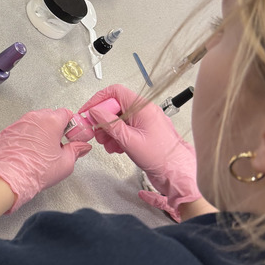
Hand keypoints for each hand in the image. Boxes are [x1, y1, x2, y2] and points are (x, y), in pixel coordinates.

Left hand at [0, 109, 89, 211]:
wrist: (12, 177)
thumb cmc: (38, 170)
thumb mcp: (66, 162)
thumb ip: (77, 150)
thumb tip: (83, 146)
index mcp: (51, 121)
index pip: (66, 113)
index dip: (71, 124)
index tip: (72, 135)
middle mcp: (34, 118)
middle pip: (50, 115)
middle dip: (56, 127)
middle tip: (58, 143)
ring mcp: (19, 123)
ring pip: (35, 121)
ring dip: (41, 130)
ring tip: (42, 149)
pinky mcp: (8, 131)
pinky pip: (22, 129)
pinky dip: (27, 136)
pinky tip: (29, 150)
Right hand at [78, 85, 202, 213]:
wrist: (175, 172)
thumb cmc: (161, 157)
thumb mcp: (129, 140)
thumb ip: (110, 124)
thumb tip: (96, 112)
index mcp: (142, 107)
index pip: (115, 92)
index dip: (98, 100)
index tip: (88, 111)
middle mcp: (144, 111)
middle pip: (115, 106)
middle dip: (102, 120)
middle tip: (96, 132)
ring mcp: (144, 121)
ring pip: (119, 119)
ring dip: (109, 131)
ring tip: (107, 143)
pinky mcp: (144, 132)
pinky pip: (126, 128)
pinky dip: (117, 136)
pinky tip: (116, 147)